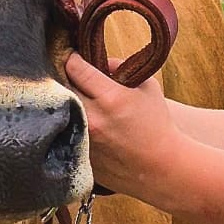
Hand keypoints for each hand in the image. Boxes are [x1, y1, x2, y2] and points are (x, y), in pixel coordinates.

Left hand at [65, 51, 177, 198]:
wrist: (162, 167)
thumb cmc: (157, 124)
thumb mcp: (147, 87)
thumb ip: (122, 68)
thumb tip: (100, 61)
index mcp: (110, 98)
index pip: (75, 68)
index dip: (72, 58)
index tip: (73, 56)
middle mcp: (93, 119)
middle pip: (61, 88)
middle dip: (66, 78)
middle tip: (72, 76)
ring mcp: (84, 140)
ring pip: (60, 112)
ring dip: (66, 103)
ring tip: (78, 100)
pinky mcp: (79, 157)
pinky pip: (65, 133)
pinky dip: (70, 125)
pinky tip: (81, 123)